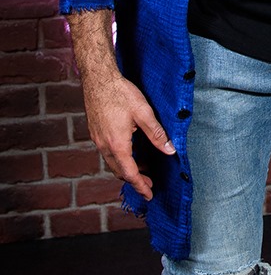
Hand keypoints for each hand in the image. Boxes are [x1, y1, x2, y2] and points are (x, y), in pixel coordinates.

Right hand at [81, 71, 174, 200]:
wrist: (98, 79)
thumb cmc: (121, 94)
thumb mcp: (144, 113)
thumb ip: (157, 134)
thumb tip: (171, 151)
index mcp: (117, 144)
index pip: (129, 173)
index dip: (140, 185)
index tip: (149, 195)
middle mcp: (104, 145)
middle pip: (120, 170)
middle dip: (135, 179)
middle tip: (150, 184)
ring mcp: (98, 139)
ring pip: (113, 162)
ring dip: (127, 169)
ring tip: (143, 169)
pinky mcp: (96, 132)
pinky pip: (108, 152)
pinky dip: (120, 158)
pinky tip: (131, 152)